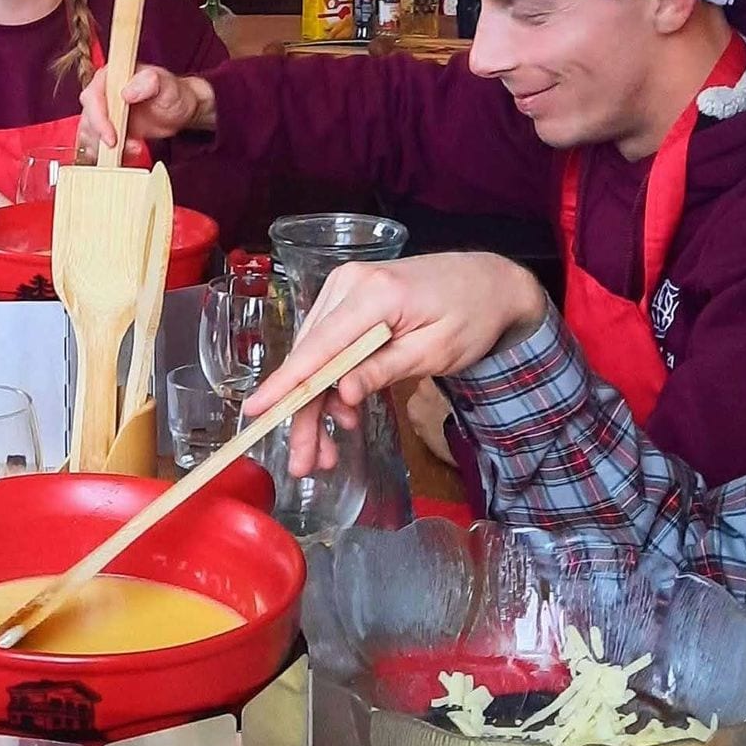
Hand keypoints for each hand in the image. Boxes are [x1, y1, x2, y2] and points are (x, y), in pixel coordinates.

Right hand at [75, 64, 214, 161]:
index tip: (112, 137)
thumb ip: (148, 82)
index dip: (98, 119)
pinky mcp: (107, 129)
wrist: (178, 110)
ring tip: (133, 149)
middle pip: (88, 119)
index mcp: (110, 77)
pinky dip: (108, 154)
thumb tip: (126, 93)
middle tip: (120, 147)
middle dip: (101, 137)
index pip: (92, 97)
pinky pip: (97, 145)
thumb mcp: (166, 84)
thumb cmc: (172, 93)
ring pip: (89, 135)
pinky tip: (126, 154)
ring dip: (105, 148)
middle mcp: (102, 94)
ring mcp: (103, 113)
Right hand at [242, 252, 545, 476]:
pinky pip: (328, 344)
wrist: (488, 282)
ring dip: (317, 403)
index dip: (286, 383)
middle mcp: (349, 284)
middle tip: (305, 464)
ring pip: (315, 354)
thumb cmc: (470, 315)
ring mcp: (345, 287)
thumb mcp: (435, 351)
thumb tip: (342, 394)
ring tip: (327, 452)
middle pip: (311, 355)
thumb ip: (385, 369)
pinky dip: (332, 380)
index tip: (258, 411)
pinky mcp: (348, 297)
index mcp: (374, 294)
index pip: (319, 346)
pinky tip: (345, 412)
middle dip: (304, 412)